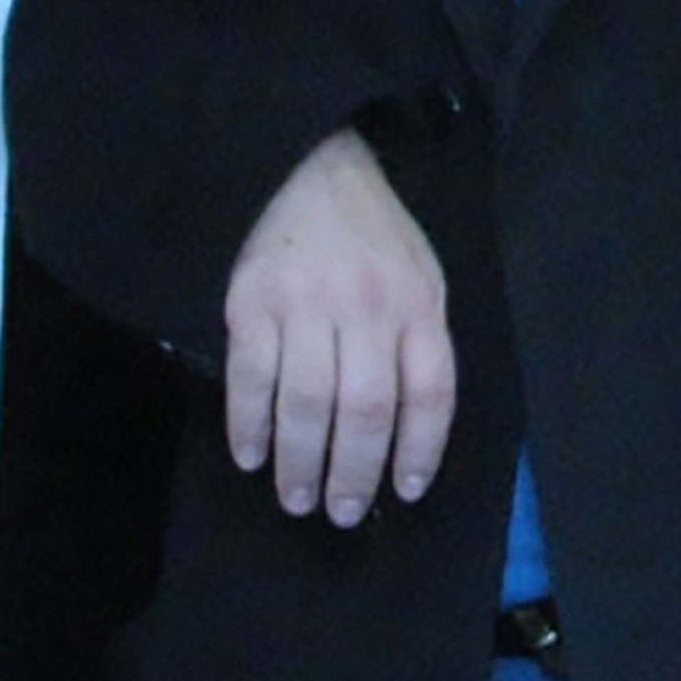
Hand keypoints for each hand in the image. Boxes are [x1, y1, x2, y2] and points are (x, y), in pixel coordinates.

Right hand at [221, 129, 454, 525]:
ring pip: (307, 403)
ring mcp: (306, 304)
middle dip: (353, 472)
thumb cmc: (372, 234)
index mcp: (418, 303)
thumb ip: (420, 341)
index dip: (421, 450)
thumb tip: (410, 429)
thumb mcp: (421, 275)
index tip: (406, 491)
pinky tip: (250, 456)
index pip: (430, 392)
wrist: (309, 167)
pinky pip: (251, 378)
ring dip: (300, 462)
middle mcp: (366, 307)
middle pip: (365, 410)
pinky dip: (249, 426)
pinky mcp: (251, 302)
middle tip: (341, 513)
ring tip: (297, 499)